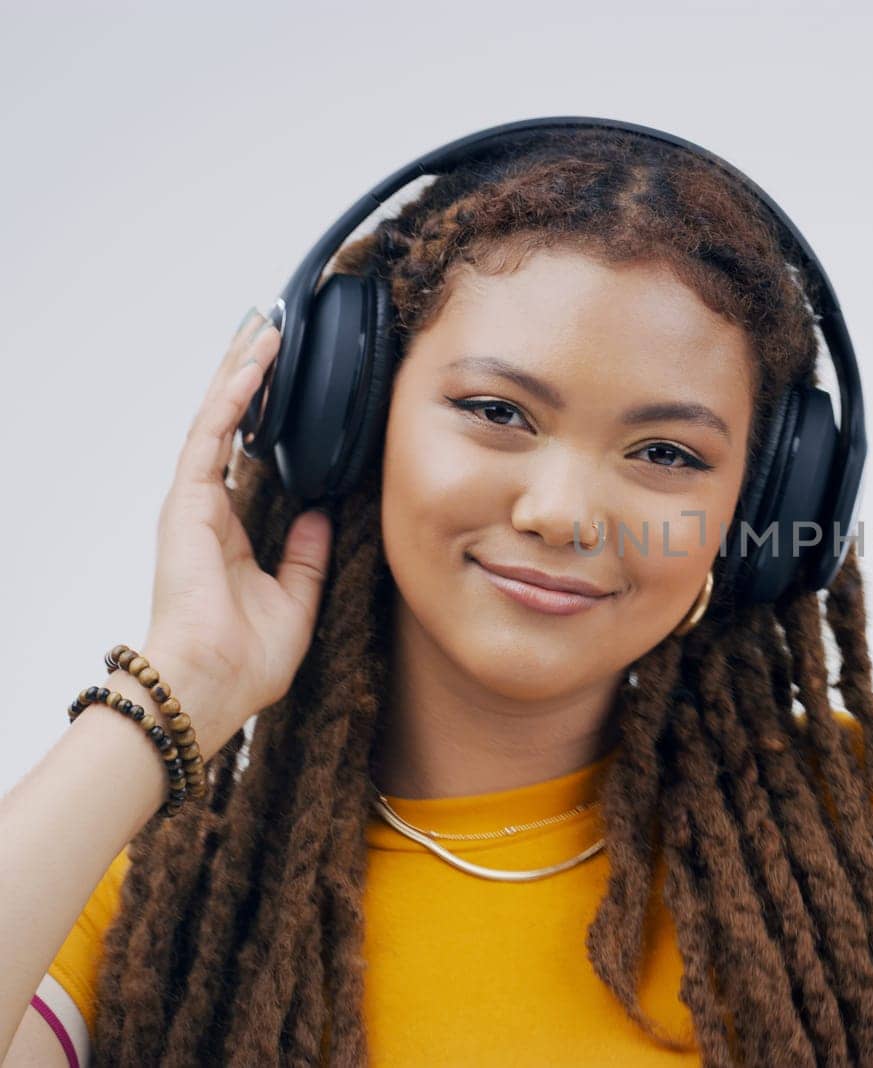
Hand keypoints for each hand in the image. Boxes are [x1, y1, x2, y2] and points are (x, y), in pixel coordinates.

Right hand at [143, 310, 333, 758]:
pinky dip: (234, 399)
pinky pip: (212, 437)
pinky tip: (253, 366)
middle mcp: (210, 510)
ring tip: (264, 328)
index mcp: (232, 531)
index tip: (289, 380)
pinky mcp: (188, 502)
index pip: (251, 457)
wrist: (210, 685)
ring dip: (242, 373)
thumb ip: (307, 555)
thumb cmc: (245, 659)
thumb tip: (321, 513)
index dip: (268, 417)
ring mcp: (194, 502)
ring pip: (219, 419)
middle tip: (271, 331)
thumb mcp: (297, 600)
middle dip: (251, 378)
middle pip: (232, 427)